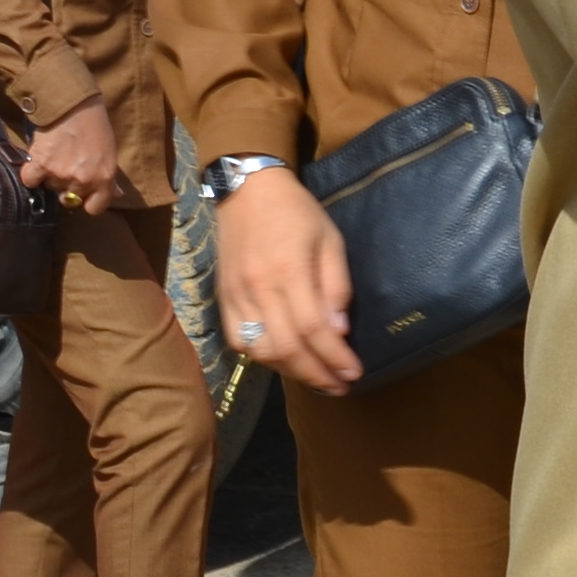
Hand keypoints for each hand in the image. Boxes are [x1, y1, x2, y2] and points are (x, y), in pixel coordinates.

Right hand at [19, 98, 124, 210]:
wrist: (73, 103)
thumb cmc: (95, 124)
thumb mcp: (110, 151)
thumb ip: (110, 177)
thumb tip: (117, 195)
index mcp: (104, 179)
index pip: (95, 209)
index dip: (88, 202)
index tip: (84, 194)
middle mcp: (83, 180)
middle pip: (69, 198)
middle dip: (67, 186)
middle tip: (67, 166)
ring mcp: (61, 174)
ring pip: (50, 187)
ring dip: (50, 176)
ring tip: (54, 156)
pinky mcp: (41, 164)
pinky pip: (31, 180)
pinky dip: (31, 173)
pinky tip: (36, 162)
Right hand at [208, 164, 358, 392]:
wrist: (247, 190)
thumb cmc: (297, 213)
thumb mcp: (329, 239)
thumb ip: (335, 286)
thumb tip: (339, 331)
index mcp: (289, 269)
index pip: (312, 328)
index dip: (334, 356)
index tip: (354, 373)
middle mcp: (259, 287)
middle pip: (287, 347)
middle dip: (316, 374)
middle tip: (339, 386)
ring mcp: (236, 295)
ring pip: (261, 350)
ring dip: (291, 371)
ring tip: (316, 378)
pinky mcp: (223, 298)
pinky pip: (238, 340)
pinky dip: (261, 358)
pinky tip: (283, 361)